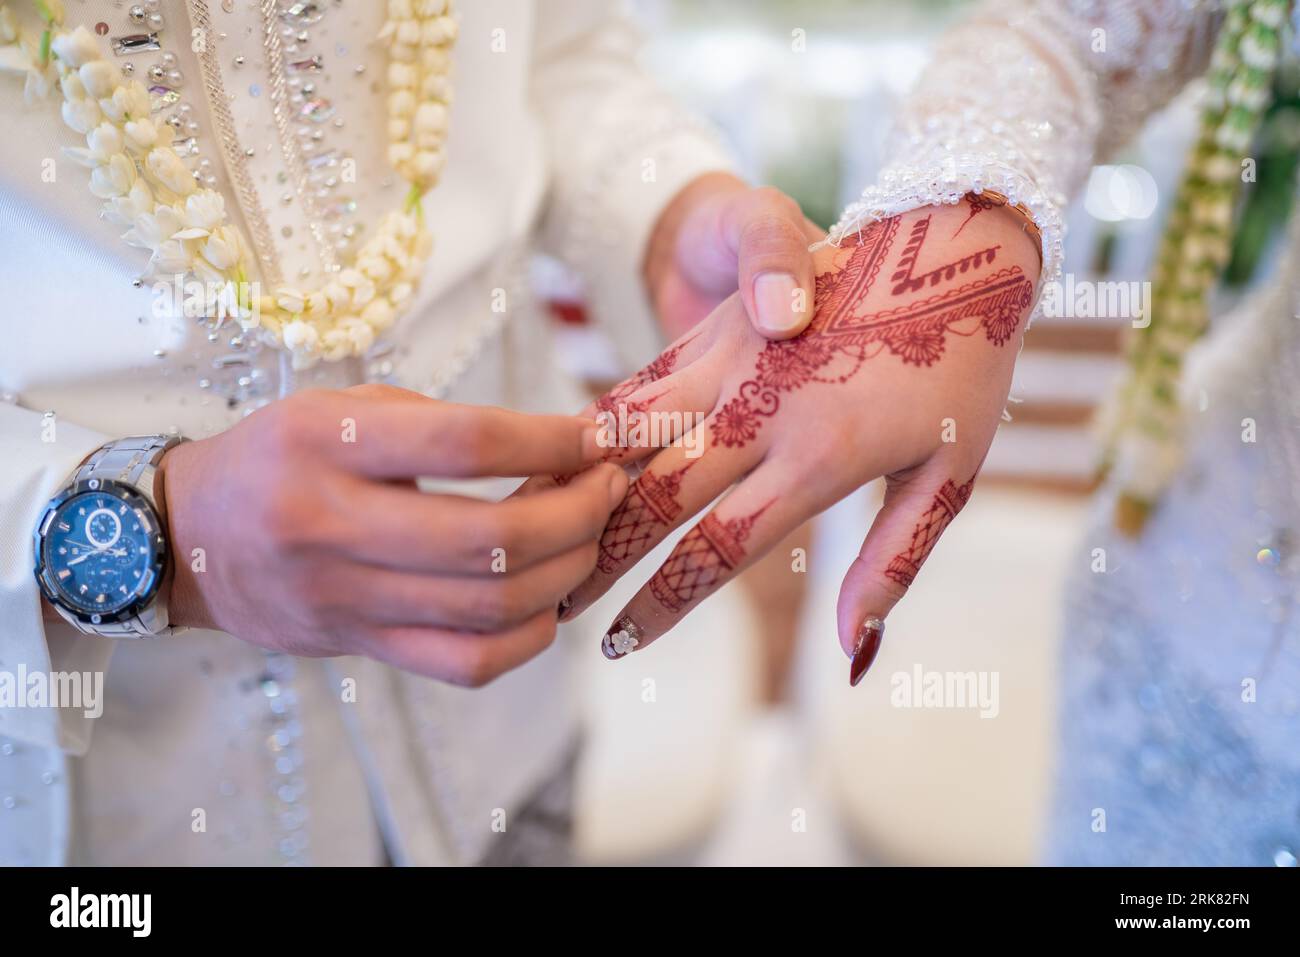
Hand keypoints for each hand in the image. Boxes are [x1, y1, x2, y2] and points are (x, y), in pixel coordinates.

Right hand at [159, 384, 625, 686]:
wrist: (187, 538)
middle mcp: (331, 524)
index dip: (551, 442)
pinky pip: (467, 662)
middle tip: (607, 489)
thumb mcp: (340, 409)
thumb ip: (440, 424)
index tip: (598, 437)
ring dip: (567, 570)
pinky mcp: (359, 647)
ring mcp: (345, 598)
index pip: (466, 444)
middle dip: (577, 514)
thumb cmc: (280, 457)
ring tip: (588, 535)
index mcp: (327, 445)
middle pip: (491, 539)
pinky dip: (529, 636)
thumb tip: (561, 441)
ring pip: (490, 605)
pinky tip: (548, 599)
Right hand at [563, 196, 1039, 683]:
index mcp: (820, 458)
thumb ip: (891, 563)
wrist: (956, 241)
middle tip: (557, 605)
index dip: (661, 605)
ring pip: (629, 434)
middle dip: (598, 559)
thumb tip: (851, 652)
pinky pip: (641, 379)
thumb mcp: (950, 475)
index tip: (620, 644)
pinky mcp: (719, 328)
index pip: (716, 549)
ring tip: (531, 533)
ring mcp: (732, 363)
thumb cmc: (963, 367)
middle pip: (654, 500)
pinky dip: (595, 423)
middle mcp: (761, 412)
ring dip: (576, 490)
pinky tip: (560, 455)